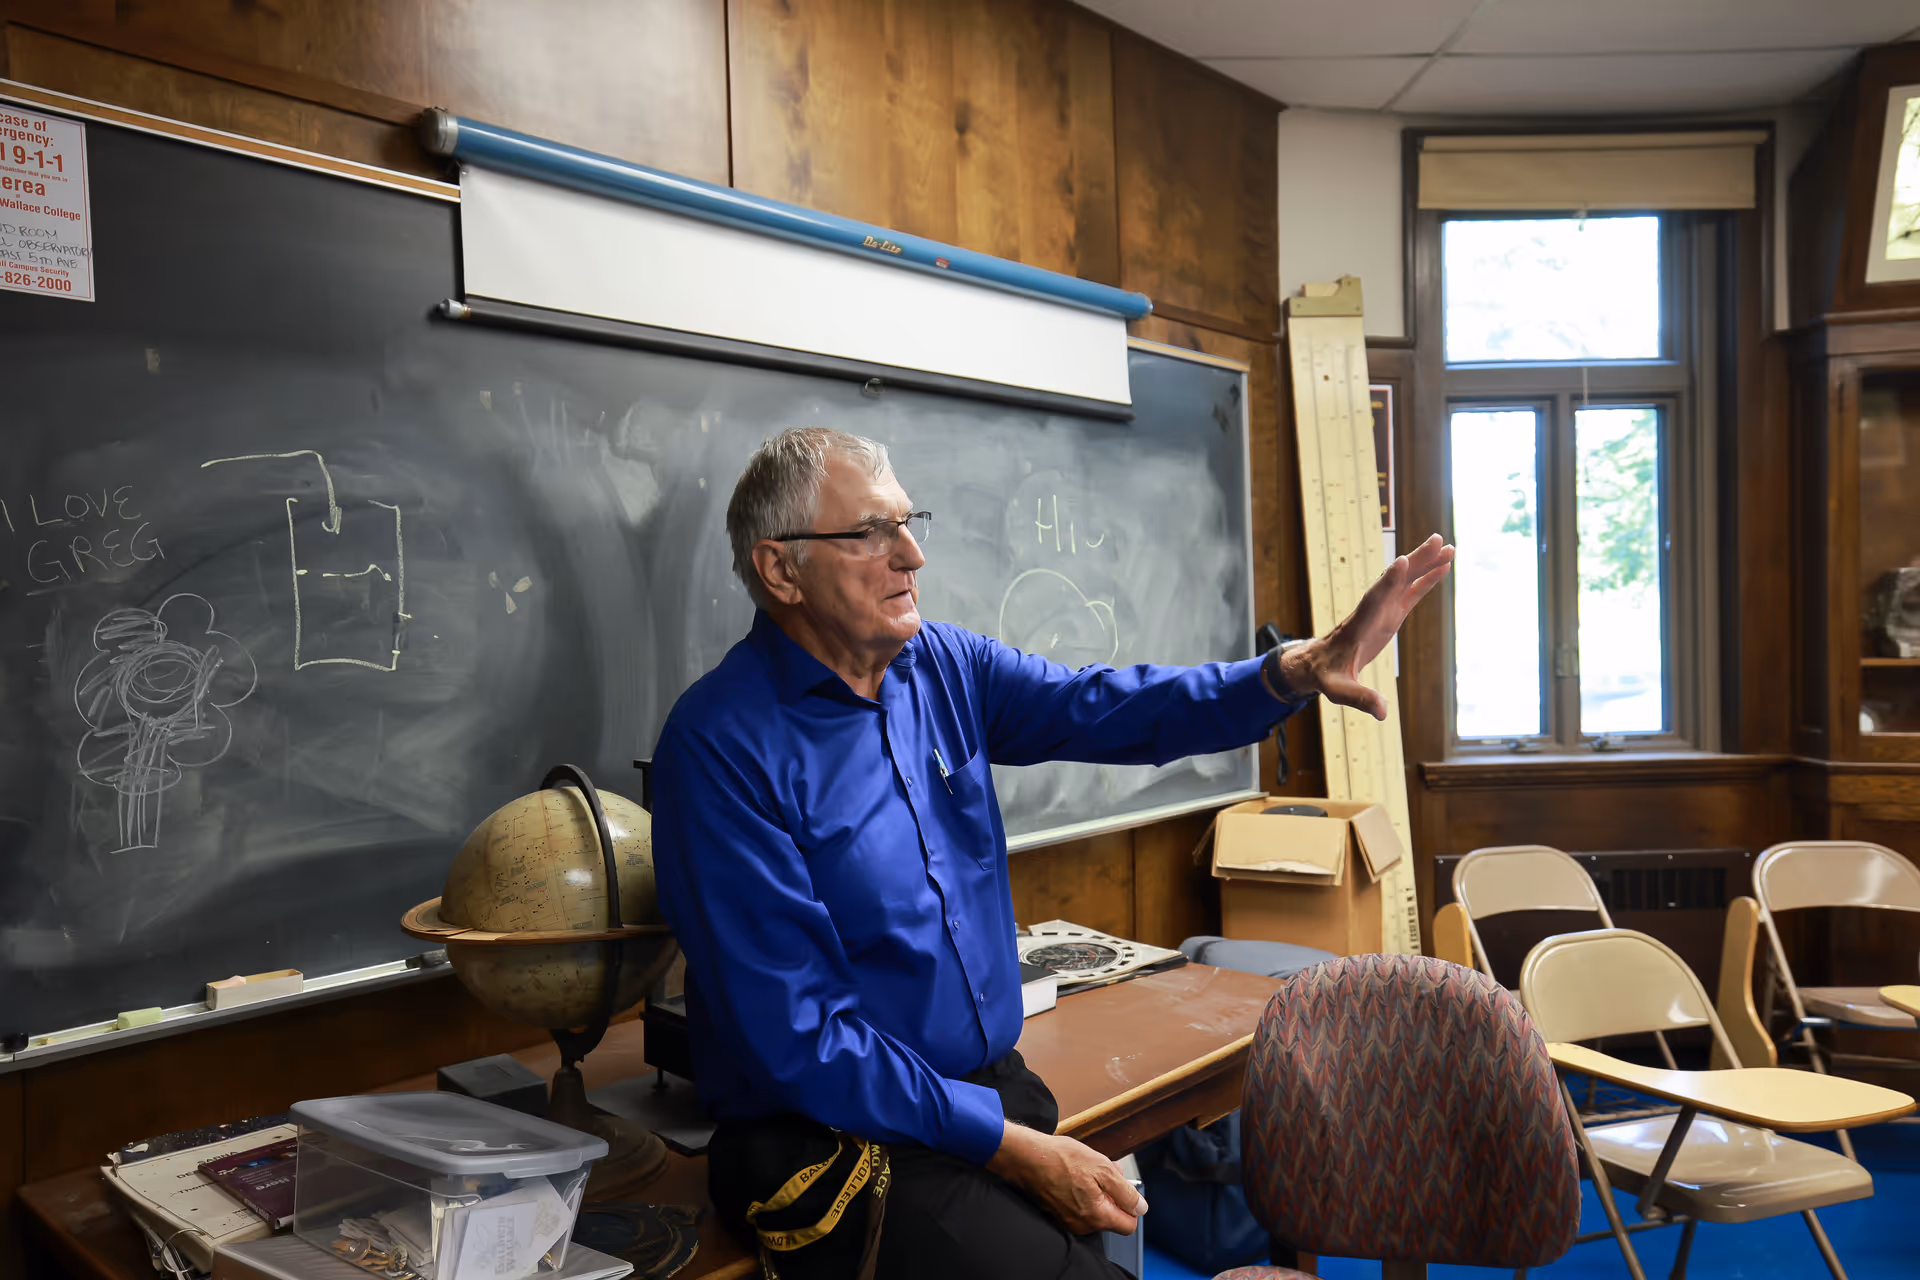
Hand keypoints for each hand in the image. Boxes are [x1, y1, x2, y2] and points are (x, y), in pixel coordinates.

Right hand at [985, 1122, 1146, 1234]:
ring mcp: (1068, 1220)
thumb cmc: (1061, 1160)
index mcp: (1097, 1216)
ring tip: (1088, 1168)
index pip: (1128, 1225)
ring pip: (1095, 1210)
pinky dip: (1083, 1192)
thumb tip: (1141, 1208)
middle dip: (1113, 1194)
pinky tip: (1075, 1174)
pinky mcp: (1058, 1213)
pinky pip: (1079, 1207)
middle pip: (1111, 1217)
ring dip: (1098, 1191)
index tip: (1124, 1188)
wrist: (1027, 1158)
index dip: (1131, 1205)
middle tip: (1106, 1170)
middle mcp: (1083, 1225)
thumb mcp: (1103, 1168)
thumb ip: (1126, 1192)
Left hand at [1278, 532, 1453, 720]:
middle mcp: (1371, 612)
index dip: (1387, 583)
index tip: (1401, 561)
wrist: (1316, 663)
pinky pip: (1410, 593)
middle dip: (1414, 562)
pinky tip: (1443, 566)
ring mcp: (1381, 610)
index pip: (1373, 602)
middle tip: (1437, 541)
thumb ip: (1359, 698)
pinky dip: (1426, 580)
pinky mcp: (1389, 615)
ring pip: (1404, 582)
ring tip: (1448, 547)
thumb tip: (1382, 713)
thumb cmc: (1325, 675)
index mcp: (1358, 627)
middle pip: (1394, 582)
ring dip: (1424, 564)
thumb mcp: (1338, 690)